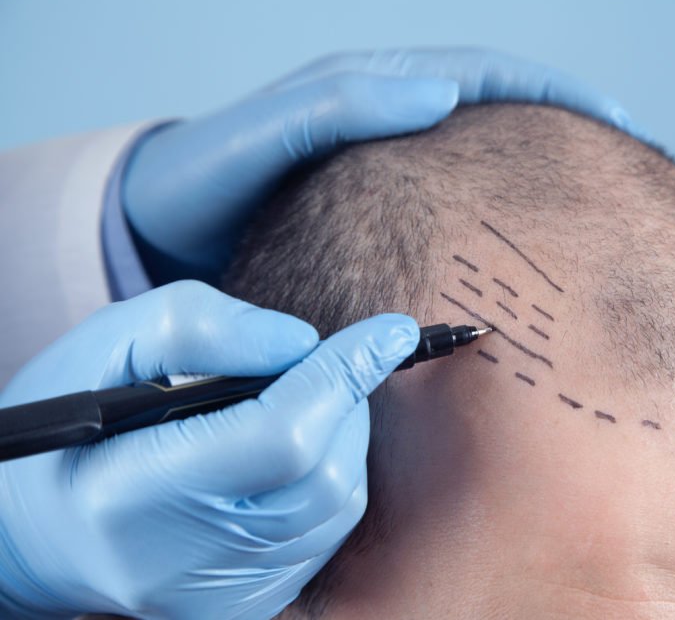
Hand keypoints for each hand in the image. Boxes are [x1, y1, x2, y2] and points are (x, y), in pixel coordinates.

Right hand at [0, 281, 417, 618]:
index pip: (282, 435)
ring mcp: (220, 596)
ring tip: (304, 402)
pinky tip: (294, 452)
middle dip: (345, 402)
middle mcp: (183, 563)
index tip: (393, 330)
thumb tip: (300, 342)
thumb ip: (199, 327)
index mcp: (134, 495)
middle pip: (325, 474)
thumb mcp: (104, 350)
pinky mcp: (245, 607)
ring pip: (339, 505)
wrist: (30, 538)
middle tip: (327, 364)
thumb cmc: (64, 433)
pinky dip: (330, 478)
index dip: (344, 374)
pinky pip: (325, 534)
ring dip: (344, 438)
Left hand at [122, 48, 636, 284]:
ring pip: (484, 159)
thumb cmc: (208, 178)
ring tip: (600, 208)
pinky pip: (455, 203)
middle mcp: (392, 117)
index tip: (619, 126)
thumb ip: (342, 104)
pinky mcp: (377, 208)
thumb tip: (441, 92)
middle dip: (569, 131)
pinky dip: (500, 214)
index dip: (556, 96)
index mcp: (375, 87)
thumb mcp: (267, 133)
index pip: (486, 75)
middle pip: (501, 112)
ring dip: (542, 173)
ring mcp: (390, 163)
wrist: (161, 226)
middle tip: (635, 169)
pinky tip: (525, 249)